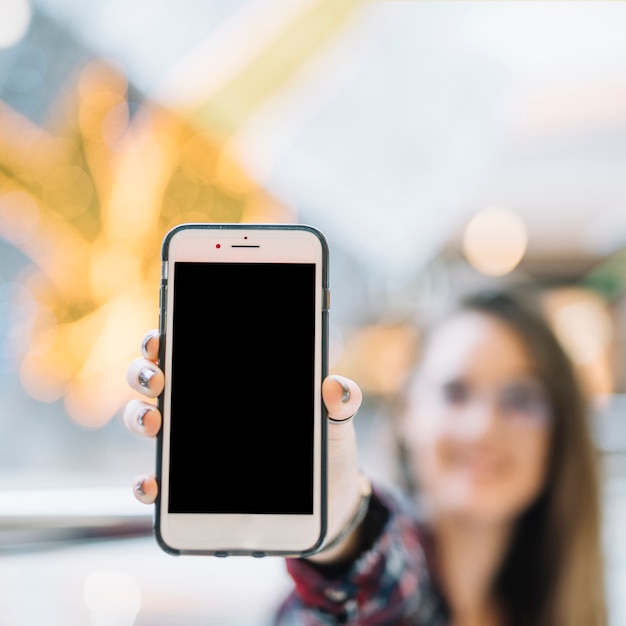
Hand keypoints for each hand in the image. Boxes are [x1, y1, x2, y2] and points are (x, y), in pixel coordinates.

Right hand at [124, 330, 363, 561]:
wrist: (330, 502)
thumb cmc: (327, 451)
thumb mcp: (335, 423)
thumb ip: (340, 402)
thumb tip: (334, 387)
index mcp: (233, 384)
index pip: (190, 351)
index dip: (166, 341)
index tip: (161, 338)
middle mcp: (204, 410)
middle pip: (157, 380)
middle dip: (143, 373)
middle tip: (157, 379)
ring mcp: (195, 448)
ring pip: (148, 422)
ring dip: (139, 418)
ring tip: (155, 423)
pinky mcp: (194, 490)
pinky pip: (160, 482)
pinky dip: (147, 483)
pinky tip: (151, 484)